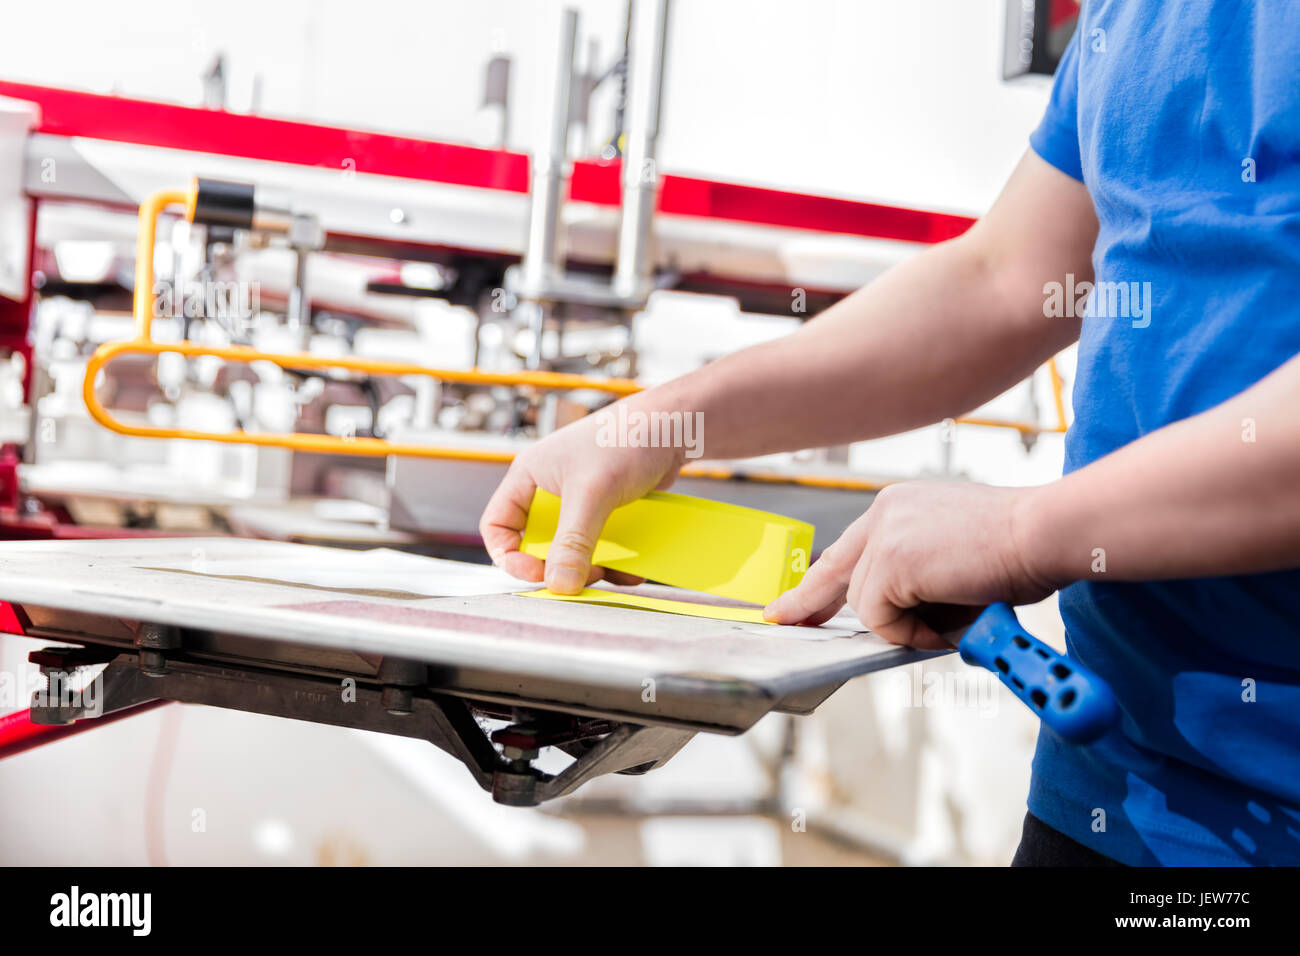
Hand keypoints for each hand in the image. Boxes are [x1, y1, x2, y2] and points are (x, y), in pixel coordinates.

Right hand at [479, 403, 684, 593]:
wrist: (674, 426)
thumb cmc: (625, 440)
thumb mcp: (593, 493)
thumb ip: (574, 541)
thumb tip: (559, 585)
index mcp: (529, 476)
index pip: (498, 525)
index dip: (509, 555)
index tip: (535, 574)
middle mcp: (550, 489)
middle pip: (538, 543)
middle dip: (557, 566)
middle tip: (581, 576)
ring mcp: (580, 500)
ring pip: (572, 548)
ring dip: (589, 566)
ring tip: (610, 573)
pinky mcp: (607, 509)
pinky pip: (601, 544)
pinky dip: (615, 560)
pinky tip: (632, 568)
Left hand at [764, 481, 1056, 648]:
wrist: (1044, 532)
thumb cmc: (1020, 548)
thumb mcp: (955, 558)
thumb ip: (920, 579)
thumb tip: (904, 619)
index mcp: (898, 505)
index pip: (848, 549)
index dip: (820, 581)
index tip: (795, 601)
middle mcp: (884, 511)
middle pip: (834, 570)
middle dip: (807, 602)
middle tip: (782, 619)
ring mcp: (884, 534)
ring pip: (867, 605)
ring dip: (908, 626)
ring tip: (956, 616)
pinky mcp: (889, 561)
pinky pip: (881, 619)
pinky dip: (911, 632)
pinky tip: (947, 620)